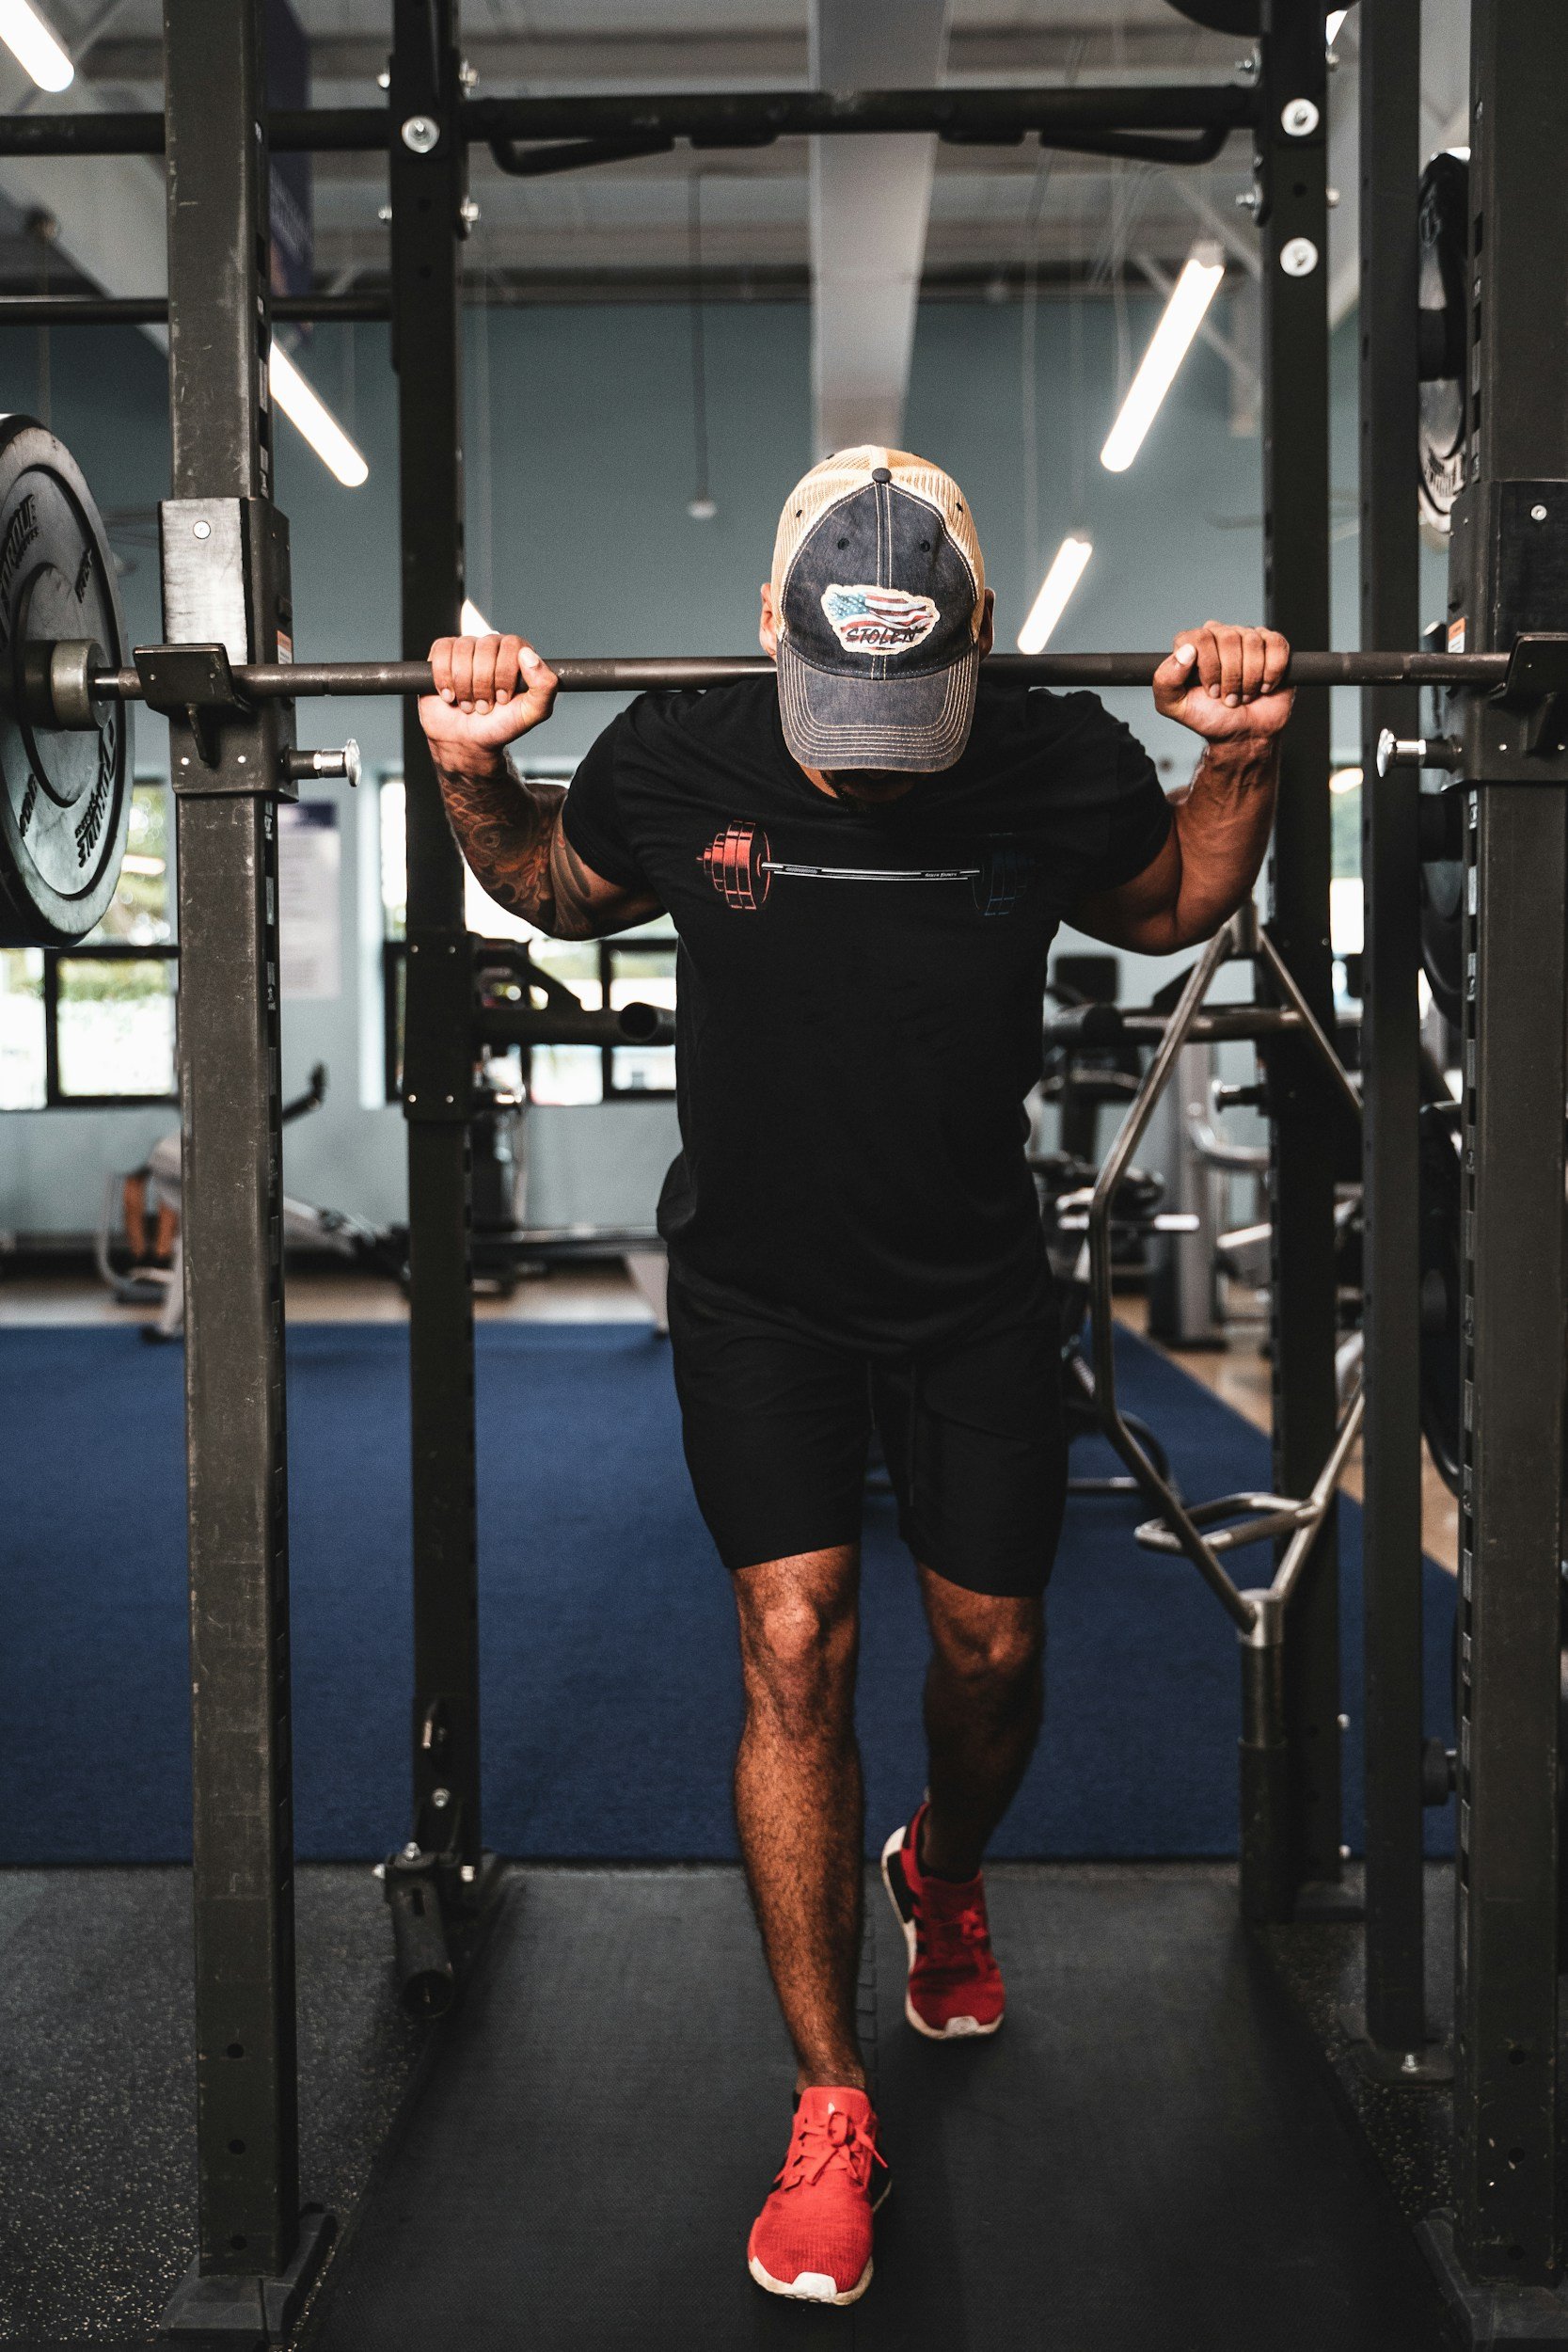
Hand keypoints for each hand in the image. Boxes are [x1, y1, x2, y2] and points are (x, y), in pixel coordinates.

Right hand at [418, 633, 557, 770]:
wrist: (467, 742)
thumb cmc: (500, 726)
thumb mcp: (532, 713)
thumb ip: (545, 687)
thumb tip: (528, 655)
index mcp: (518, 654)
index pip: (512, 646)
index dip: (504, 675)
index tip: (503, 699)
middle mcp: (493, 646)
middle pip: (485, 648)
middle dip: (483, 685)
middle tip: (484, 706)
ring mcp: (467, 648)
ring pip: (462, 650)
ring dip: (463, 686)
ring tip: (468, 704)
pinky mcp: (443, 654)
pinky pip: (441, 651)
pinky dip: (444, 679)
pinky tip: (449, 696)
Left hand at [1153, 623, 1292, 743]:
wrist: (1243, 734)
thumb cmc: (1210, 718)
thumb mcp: (1176, 707)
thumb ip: (1165, 681)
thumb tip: (1184, 653)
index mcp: (1194, 644)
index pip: (1200, 638)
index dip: (1209, 667)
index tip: (1211, 691)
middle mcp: (1220, 635)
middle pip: (1229, 638)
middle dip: (1231, 677)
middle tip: (1228, 697)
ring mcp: (1248, 638)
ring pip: (1253, 643)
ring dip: (1250, 679)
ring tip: (1244, 695)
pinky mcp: (1273, 646)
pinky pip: (1277, 646)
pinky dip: (1272, 672)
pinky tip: (1264, 686)